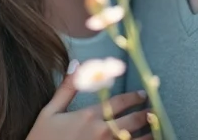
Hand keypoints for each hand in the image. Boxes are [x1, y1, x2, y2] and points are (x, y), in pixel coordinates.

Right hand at [26, 64, 151, 139]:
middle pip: (134, 120)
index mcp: (89, 116)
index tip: (144, 95)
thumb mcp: (50, 112)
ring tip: (155, 130)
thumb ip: (66, 88)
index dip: (135, 97)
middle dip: (147, 114)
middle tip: (155, 110)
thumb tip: (77, 64)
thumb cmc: (42, 139)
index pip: (121, 102)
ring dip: (149, 134)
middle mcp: (102, 132)